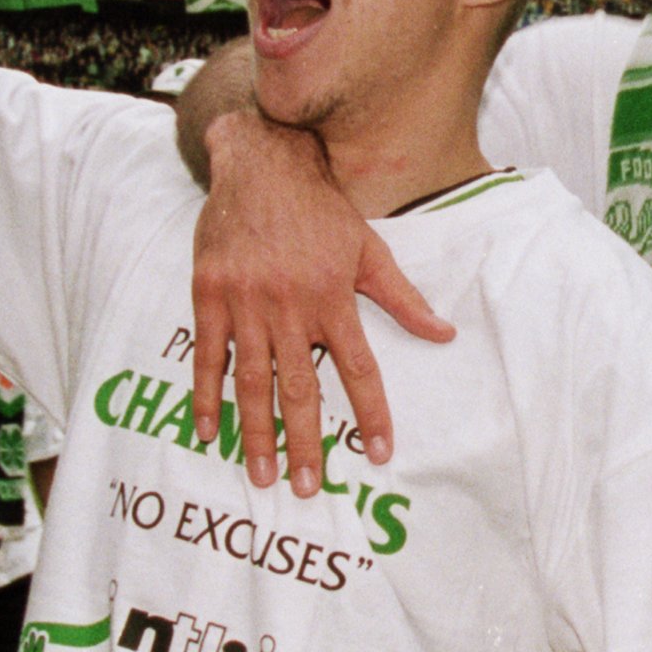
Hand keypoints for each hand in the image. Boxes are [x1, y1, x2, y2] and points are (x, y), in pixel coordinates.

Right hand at [191, 109, 452, 494]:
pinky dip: (206, 396)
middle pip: (301, 388)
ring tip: (262, 475)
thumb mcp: (370, 248)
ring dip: (257, 432)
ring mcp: (245, 302)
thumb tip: (445, 334)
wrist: (262, 163)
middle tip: (307, 488)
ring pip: (252, 381)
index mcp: (333, 298)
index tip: (379, 453)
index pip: (359, 369)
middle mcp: (290, 306)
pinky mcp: (209, 294)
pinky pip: (207, 355)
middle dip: (305, 442)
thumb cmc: (321, 208)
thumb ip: (404, 298)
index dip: (371, 414)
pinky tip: (208, 431)